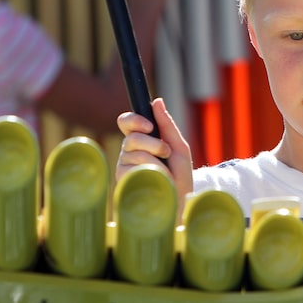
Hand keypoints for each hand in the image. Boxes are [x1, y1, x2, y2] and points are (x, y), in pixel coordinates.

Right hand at [117, 97, 193, 215]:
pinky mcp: (123, 179)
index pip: (126, 122)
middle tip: (166, 151)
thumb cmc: (180, 175)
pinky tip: (156, 179)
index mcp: (141, 140)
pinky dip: (152, 170)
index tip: (149, 126)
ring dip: (156, 157)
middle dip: (154, 142)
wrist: (180, 201)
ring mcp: (124, 165)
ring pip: (134, 150)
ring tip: (165, 170)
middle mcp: (129, 151)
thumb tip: (157, 101)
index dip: (134, 120)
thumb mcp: (179, 147)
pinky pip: (134, 166)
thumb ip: (167, 125)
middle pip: (132, 136)